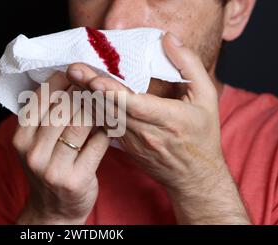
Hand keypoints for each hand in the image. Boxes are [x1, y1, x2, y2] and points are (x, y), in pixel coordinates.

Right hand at [13, 72, 110, 224]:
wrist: (53, 210)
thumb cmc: (48, 168)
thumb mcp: (35, 144)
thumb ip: (45, 116)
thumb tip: (69, 78)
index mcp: (20, 138)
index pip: (40, 98)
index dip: (61, 81)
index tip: (76, 72)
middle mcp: (33, 152)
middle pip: (62, 108)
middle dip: (82, 91)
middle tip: (96, 83)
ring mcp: (53, 167)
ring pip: (80, 123)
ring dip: (96, 108)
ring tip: (105, 100)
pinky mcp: (75, 179)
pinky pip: (97, 143)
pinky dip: (105, 130)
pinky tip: (109, 125)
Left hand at [67, 32, 250, 223]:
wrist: (194, 177)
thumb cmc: (202, 135)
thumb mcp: (206, 97)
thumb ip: (189, 65)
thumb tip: (168, 39)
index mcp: (168, 119)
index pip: (135, 106)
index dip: (114, 94)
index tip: (95, 81)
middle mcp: (146, 132)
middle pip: (114, 109)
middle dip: (91, 89)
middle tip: (73, 70)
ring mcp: (133, 142)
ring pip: (105, 117)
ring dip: (87, 98)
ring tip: (71, 79)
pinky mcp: (125, 146)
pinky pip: (105, 126)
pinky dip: (93, 111)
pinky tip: (79, 96)